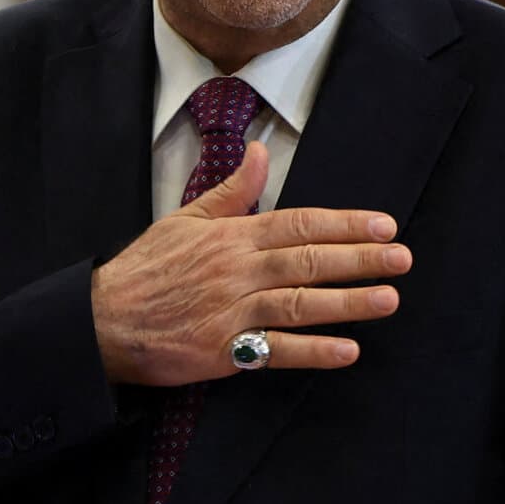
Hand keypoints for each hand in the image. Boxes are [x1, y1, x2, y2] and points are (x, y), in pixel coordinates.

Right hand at [89, 140, 410, 384]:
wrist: (102, 321)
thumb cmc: (144, 271)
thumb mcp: (184, 219)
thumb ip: (230, 191)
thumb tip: (260, 153)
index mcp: (231, 236)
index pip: (299, 224)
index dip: (345, 224)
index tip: (383, 226)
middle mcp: (236, 271)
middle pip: (308, 261)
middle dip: (360, 259)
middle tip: (402, 259)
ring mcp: (230, 312)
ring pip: (299, 303)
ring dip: (348, 302)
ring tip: (388, 299)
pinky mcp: (222, 351)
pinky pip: (276, 351)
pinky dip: (312, 351)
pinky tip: (347, 350)